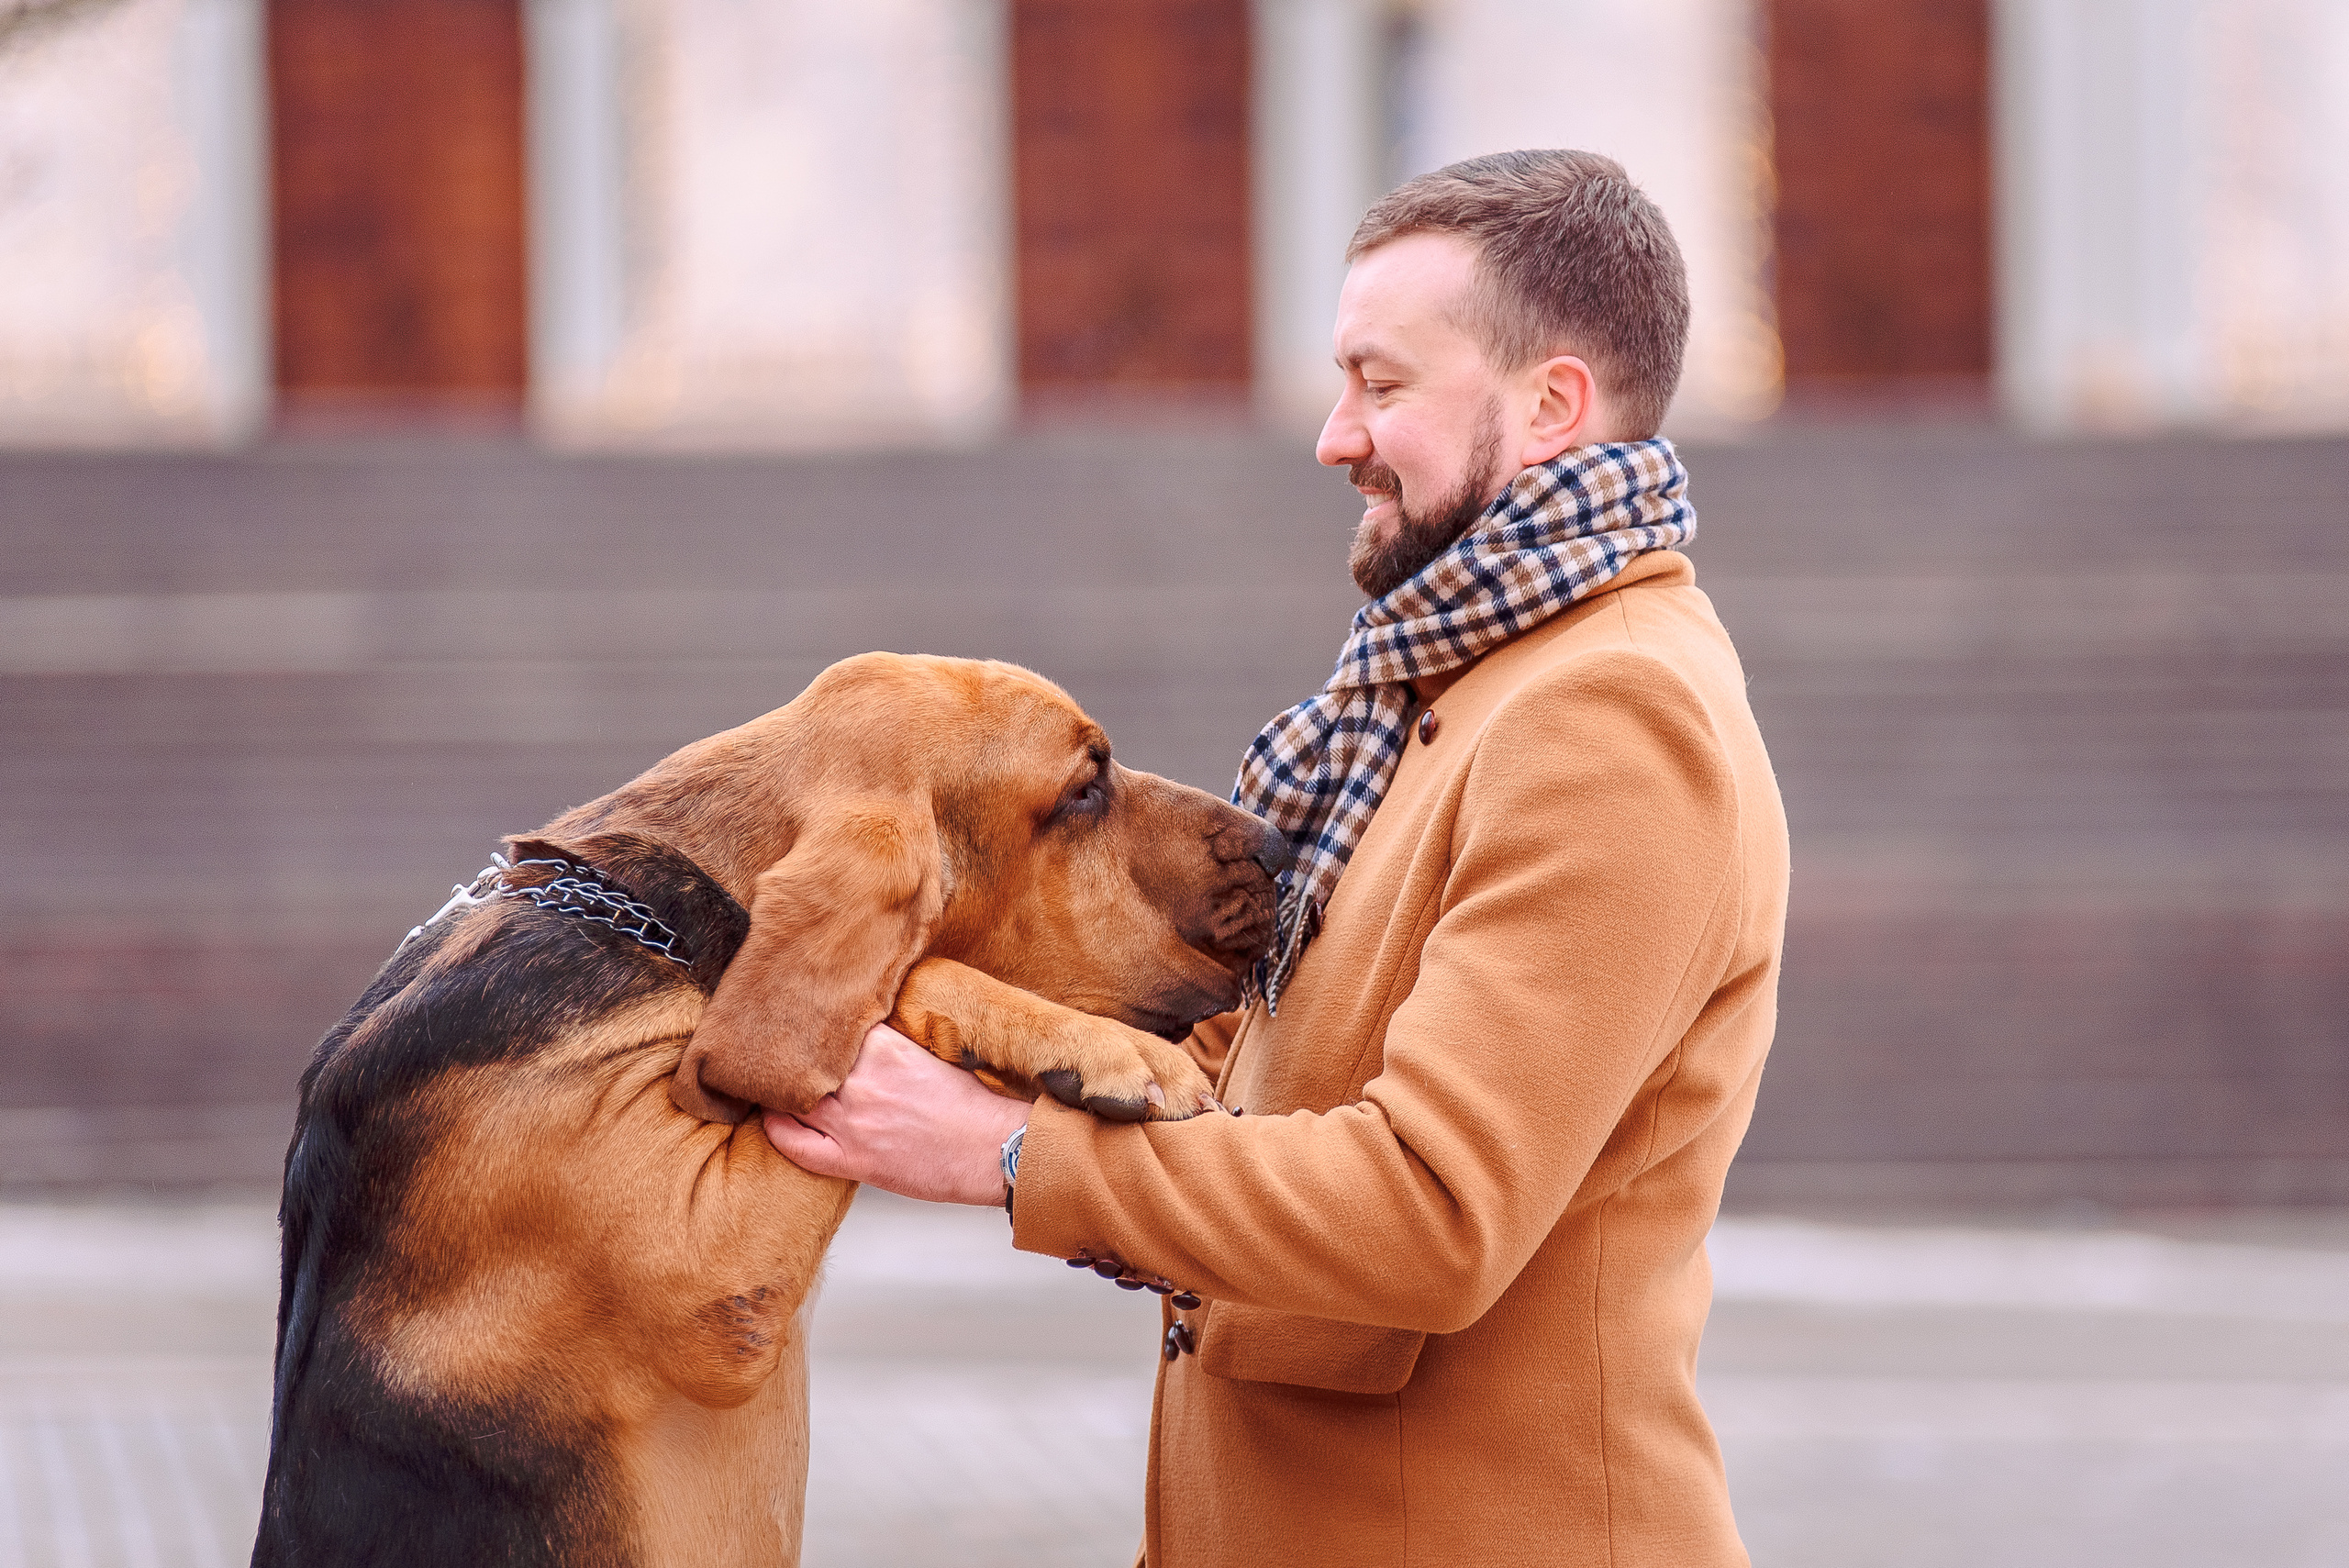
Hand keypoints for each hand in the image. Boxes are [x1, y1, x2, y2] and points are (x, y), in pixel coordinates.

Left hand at [763, 1022, 1031, 1205]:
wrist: (995, 1151)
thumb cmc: (973, 1107)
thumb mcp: (931, 1055)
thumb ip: (890, 1043)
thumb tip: (860, 1033)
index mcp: (887, 1051)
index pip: (828, 1028)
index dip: (811, 1027)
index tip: (799, 1024)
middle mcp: (864, 1084)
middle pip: (803, 1062)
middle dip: (788, 1056)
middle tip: (773, 1050)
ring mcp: (854, 1124)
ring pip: (792, 1098)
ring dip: (779, 1090)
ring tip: (772, 1083)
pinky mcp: (853, 1160)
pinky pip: (795, 1144)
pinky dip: (777, 1129)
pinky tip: (774, 1118)